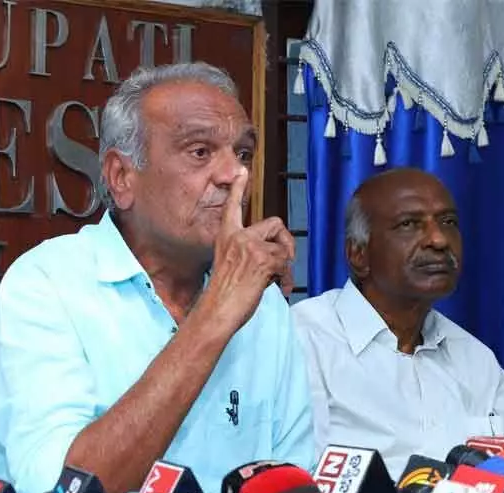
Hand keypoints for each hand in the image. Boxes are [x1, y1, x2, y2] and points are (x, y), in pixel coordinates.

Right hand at [200, 168, 294, 331]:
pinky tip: (277, 288)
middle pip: (274, 224)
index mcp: (226, 237)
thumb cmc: (222, 297)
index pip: (232, 207)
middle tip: (286, 259)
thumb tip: (275, 256)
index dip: (238, 188)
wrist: (217, 311)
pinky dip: (286, 278)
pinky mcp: (263, 258)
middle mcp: (237, 237)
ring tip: (276, 282)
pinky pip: (286, 262)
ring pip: (283, 247)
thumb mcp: (230, 268)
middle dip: (285, 241)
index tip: (242, 170)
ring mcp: (250, 246)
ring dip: (285, 266)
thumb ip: (246, 254)